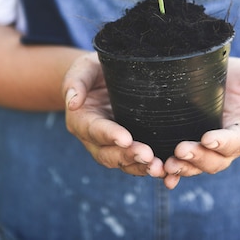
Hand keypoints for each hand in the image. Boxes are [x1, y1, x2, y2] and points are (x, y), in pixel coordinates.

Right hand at [62, 52, 165, 177]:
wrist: (103, 77)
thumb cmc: (92, 70)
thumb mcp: (82, 68)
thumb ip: (76, 82)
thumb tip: (73, 102)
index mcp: (81, 120)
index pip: (94, 130)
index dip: (109, 135)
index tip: (126, 139)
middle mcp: (94, 139)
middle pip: (108, 154)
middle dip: (127, 157)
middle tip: (148, 156)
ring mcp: (112, 146)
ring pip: (123, 163)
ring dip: (140, 167)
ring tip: (159, 168)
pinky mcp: (128, 147)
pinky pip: (136, 162)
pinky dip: (149, 168)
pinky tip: (166, 171)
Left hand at [162, 57, 239, 188]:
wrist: (225, 79)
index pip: (237, 142)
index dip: (223, 142)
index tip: (207, 138)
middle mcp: (228, 147)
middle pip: (216, 160)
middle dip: (199, 158)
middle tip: (180, 150)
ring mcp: (209, 150)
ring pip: (198, 166)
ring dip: (184, 168)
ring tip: (168, 165)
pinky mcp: (193, 148)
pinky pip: (184, 166)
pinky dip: (175, 174)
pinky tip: (161, 174)